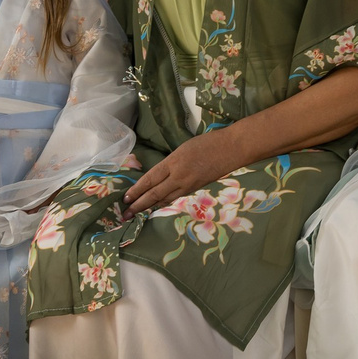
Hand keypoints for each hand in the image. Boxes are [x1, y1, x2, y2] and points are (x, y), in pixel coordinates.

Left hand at [124, 127, 252, 214]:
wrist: (232, 148)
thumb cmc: (208, 143)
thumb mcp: (184, 148)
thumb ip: (171, 163)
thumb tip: (161, 174)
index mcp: (173, 162)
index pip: (150, 179)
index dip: (137, 190)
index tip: (125, 198)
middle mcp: (179, 176)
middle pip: (154, 194)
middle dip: (138, 205)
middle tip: (125, 214)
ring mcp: (189, 185)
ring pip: (165, 200)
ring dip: (150, 208)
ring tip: (137, 215)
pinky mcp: (197, 190)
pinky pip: (177, 199)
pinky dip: (165, 205)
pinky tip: (157, 208)